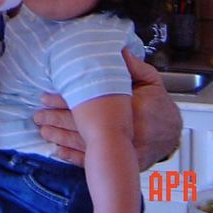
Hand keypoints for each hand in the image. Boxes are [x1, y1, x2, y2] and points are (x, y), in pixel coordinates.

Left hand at [33, 51, 181, 168]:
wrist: (174, 134)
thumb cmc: (160, 105)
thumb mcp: (151, 81)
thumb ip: (133, 67)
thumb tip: (116, 50)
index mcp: (133, 108)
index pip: (92, 103)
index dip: (66, 99)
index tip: (46, 96)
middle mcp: (127, 131)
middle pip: (85, 126)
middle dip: (57, 119)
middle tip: (38, 115)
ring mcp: (125, 150)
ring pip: (87, 145)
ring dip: (61, 138)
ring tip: (43, 130)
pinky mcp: (122, 163)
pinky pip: (96, 161)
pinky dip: (75, 158)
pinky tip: (59, 151)